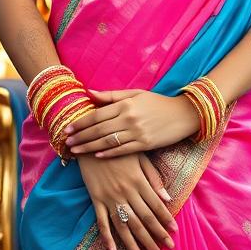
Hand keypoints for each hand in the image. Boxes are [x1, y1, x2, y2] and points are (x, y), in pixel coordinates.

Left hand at [66, 89, 199, 157]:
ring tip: (76, 150)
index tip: (68, 128)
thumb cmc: (157, 103)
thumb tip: (89, 93)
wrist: (184, 114)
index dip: (81, 122)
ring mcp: (138, 132)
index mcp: (126, 104)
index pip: (97, 114)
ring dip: (89, 146)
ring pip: (108, 142)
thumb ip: (111, 96)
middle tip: (66, 142)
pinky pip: (122, 150)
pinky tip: (96, 156)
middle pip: (99, 129)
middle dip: (80, 136)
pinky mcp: (146, 144)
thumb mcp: (136, 94)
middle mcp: (129, 118)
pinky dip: (108, 153)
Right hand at [78, 152, 177, 249]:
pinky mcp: (96, 200)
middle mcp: (126, 192)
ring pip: (125, 227)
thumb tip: (168, 198)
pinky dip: (107, 239)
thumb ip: (153, 178)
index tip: (174, 234)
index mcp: (139, 181)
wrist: (91, 141)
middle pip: (144, 221)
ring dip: (135, 247)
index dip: (166, 221)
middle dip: (155, 240)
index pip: (156, 206)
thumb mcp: (140, 157)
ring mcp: (110, 198)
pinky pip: (102, 223)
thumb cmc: (119, 149)